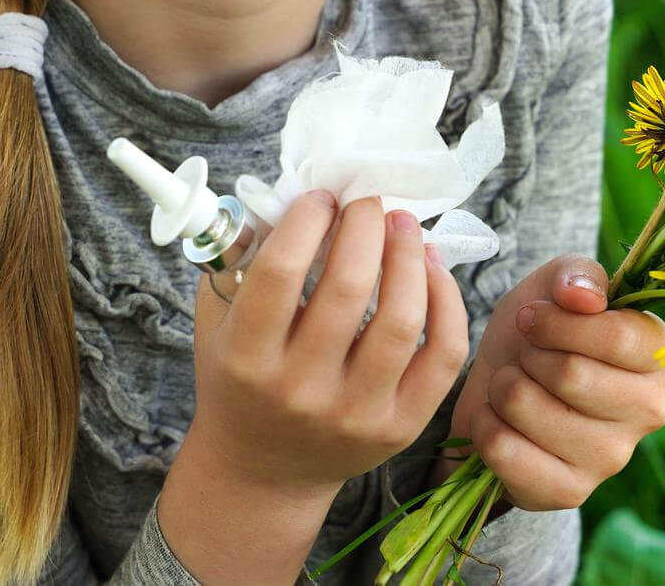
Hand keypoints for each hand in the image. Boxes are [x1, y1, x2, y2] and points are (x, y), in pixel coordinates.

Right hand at [187, 193, 470, 494]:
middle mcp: (300, 390)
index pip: (280, 271)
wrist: (263, 471)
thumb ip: (241, 256)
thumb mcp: (219, 320)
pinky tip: (431, 266)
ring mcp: (356, 413)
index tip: (322, 197)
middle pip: (349, 287)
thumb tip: (294, 194)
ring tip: (402, 224)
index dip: (308, 218)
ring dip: (409, 254)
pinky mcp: (401, 427)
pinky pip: (443, 353)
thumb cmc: (240, 378)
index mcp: (246, 359)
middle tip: (369, 200)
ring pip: (403, 318)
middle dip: (365, 224)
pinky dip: (445, 299)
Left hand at [445, 256, 664, 511]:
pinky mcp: (569, 492)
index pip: (617, 336)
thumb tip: (582, 295)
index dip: (557, 322)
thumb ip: (576, 275)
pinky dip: (485, 426)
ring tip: (512, 386)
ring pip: (528, 406)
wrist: (500, 385)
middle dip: (528, 354)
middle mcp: (649, 411)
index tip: (531, 318)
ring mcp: (612, 458)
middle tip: (525, 356)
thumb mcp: (555, 285)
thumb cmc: (540, 330)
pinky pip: (503, 449)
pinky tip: (500, 422)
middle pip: (571, 374)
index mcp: (657, 355)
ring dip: (503, 386)